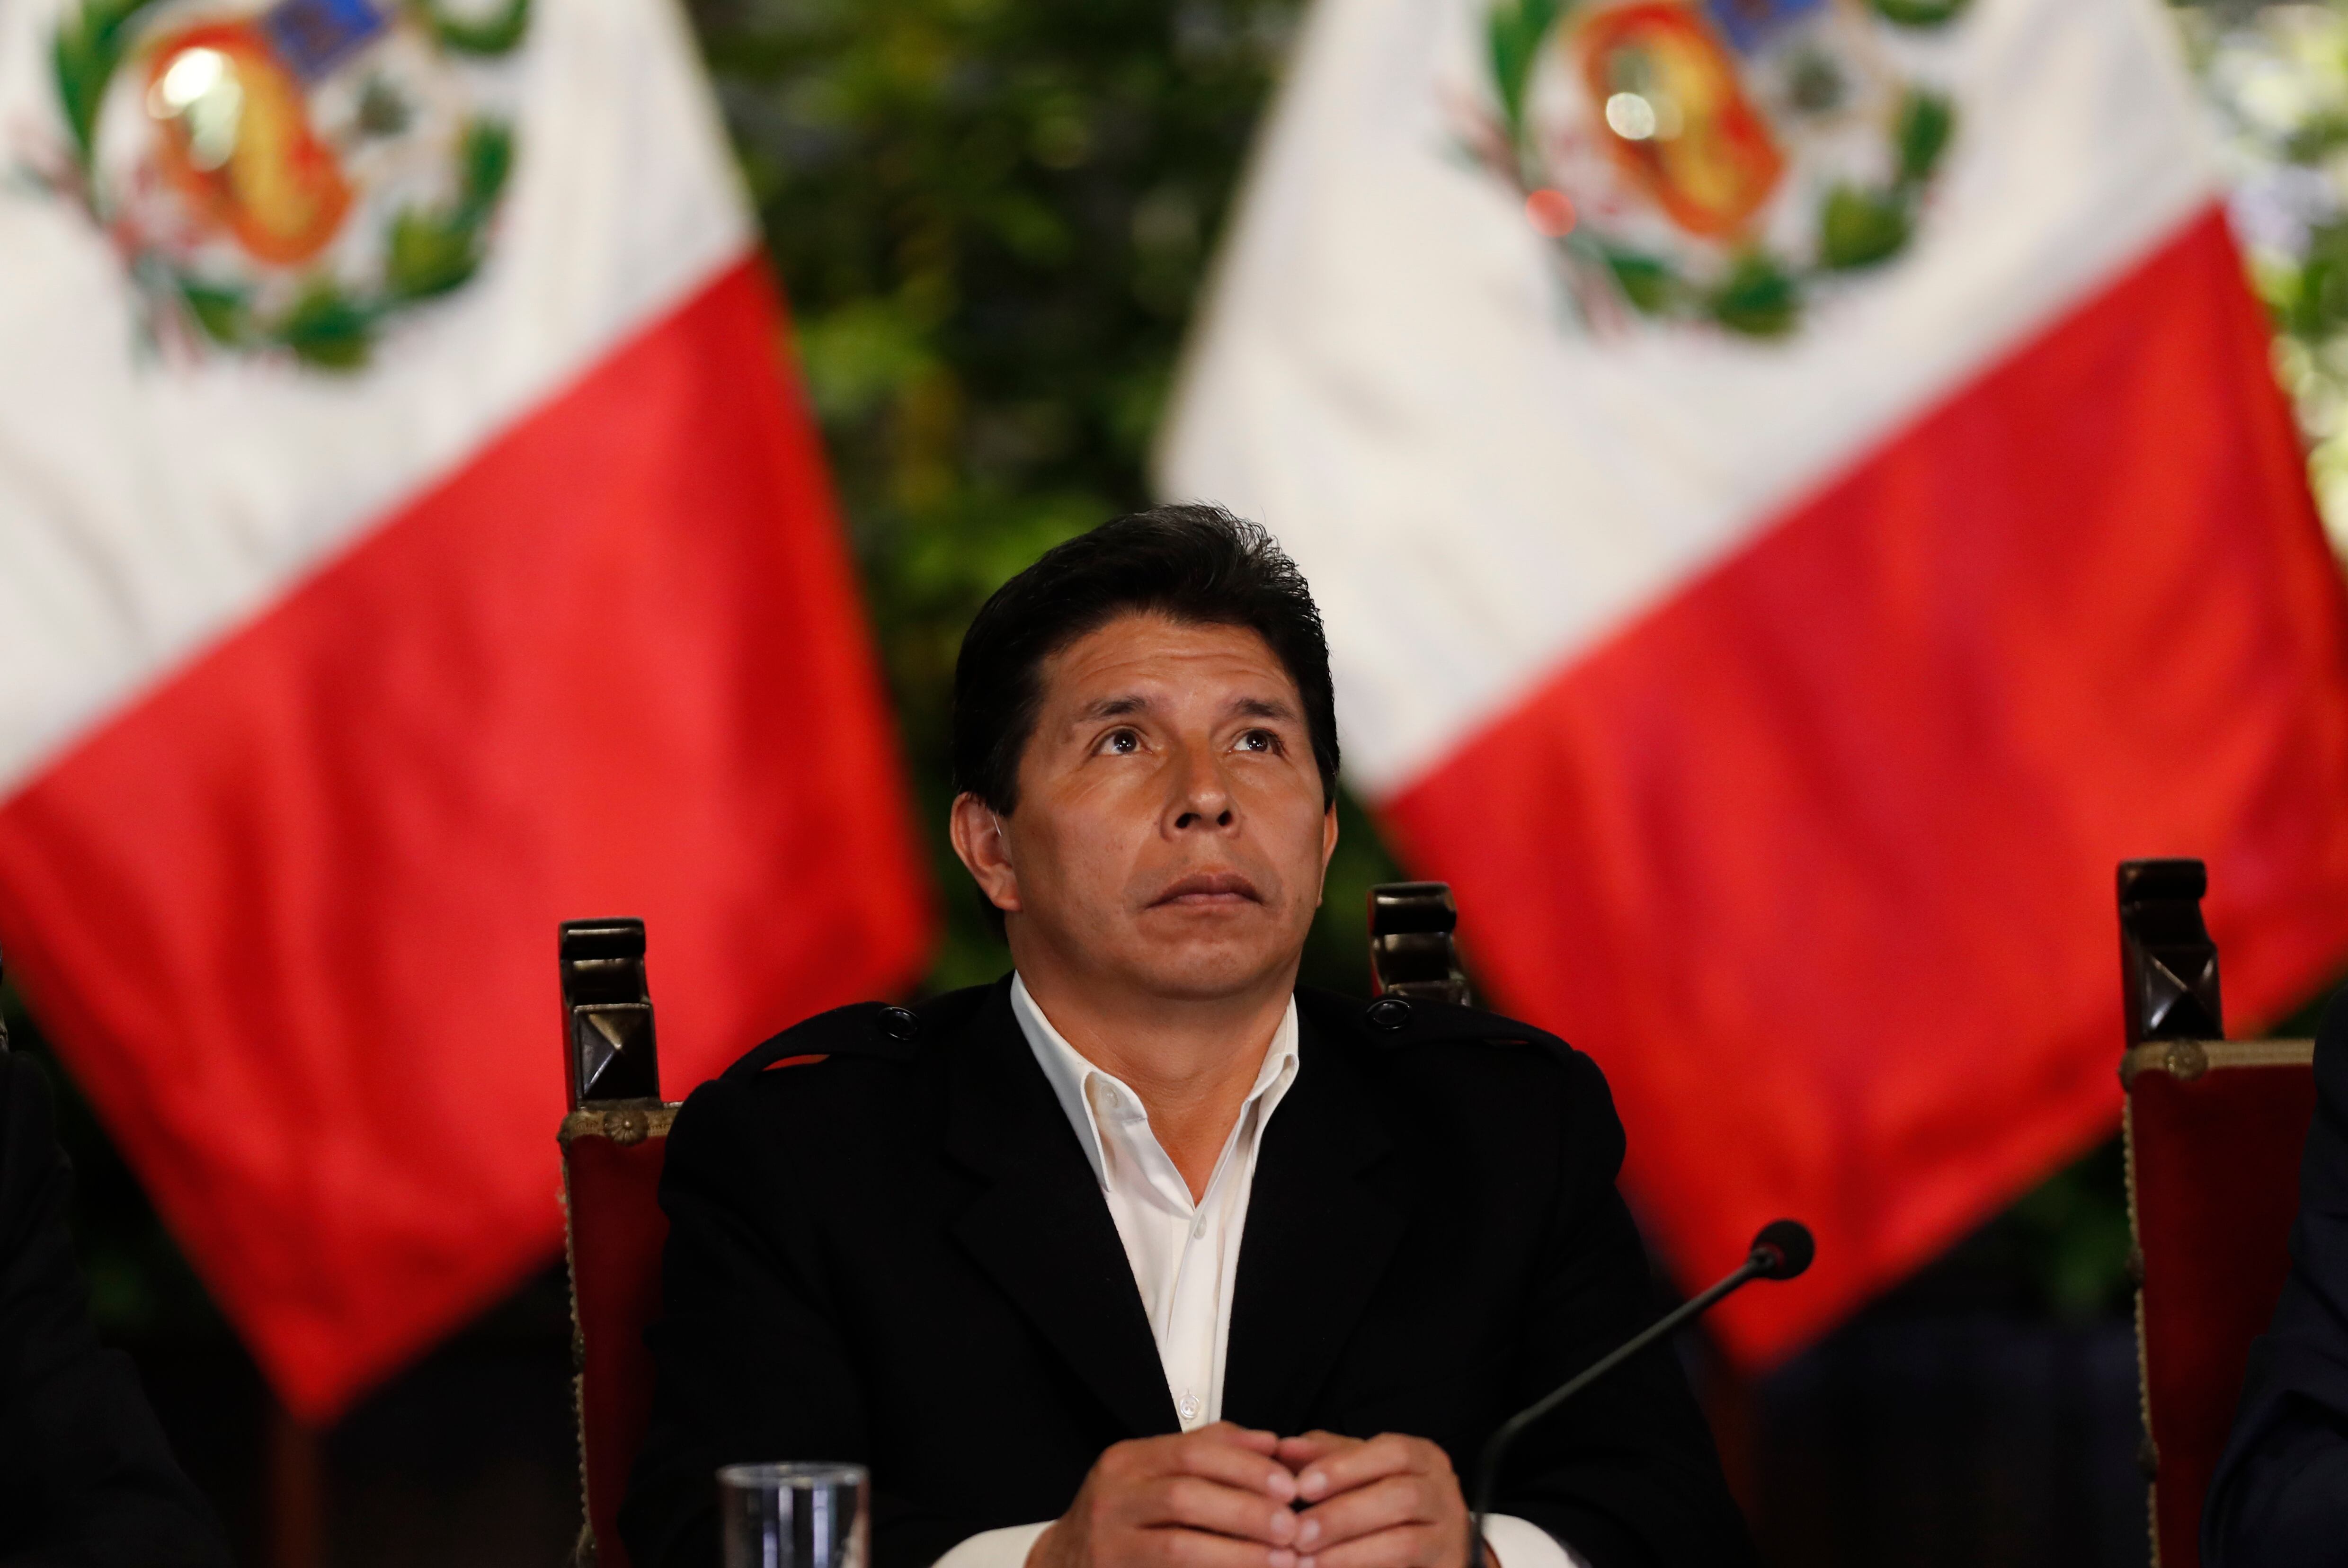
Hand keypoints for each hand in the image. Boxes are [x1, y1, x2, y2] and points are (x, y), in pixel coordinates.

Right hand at [1028, 1423, 1303, 1567]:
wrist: (1063, 1565)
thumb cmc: (1122, 1518)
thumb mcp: (1154, 1474)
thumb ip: (1209, 1452)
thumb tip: (1269, 1443)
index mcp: (1127, 1461)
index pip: (1192, 1451)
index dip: (1245, 1467)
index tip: (1287, 1484)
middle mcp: (1112, 1497)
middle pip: (1187, 1495)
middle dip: (1247, 1510)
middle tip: (1291, 1525)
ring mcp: (1109, 1542)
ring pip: (1180, 1544)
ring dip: (1238, 1551)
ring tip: (1282, 1558)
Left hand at [1272, 1432, 1477, 1567]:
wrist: (1431, 1553)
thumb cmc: (1387, 1503)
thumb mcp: (1361, 1472)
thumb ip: (1327, 1457)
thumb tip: (1285, 1447)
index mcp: (1423, 1459)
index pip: (1393, 1452)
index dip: (1346, 1467)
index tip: (1303, 1486)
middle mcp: (1443, 1494)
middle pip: (1401, 1497)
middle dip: (1343, 1515)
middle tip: (1298, 1533)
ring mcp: (1449, 1538)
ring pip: (1405, 1542)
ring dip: (1350, 1553)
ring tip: (1307, 1562)